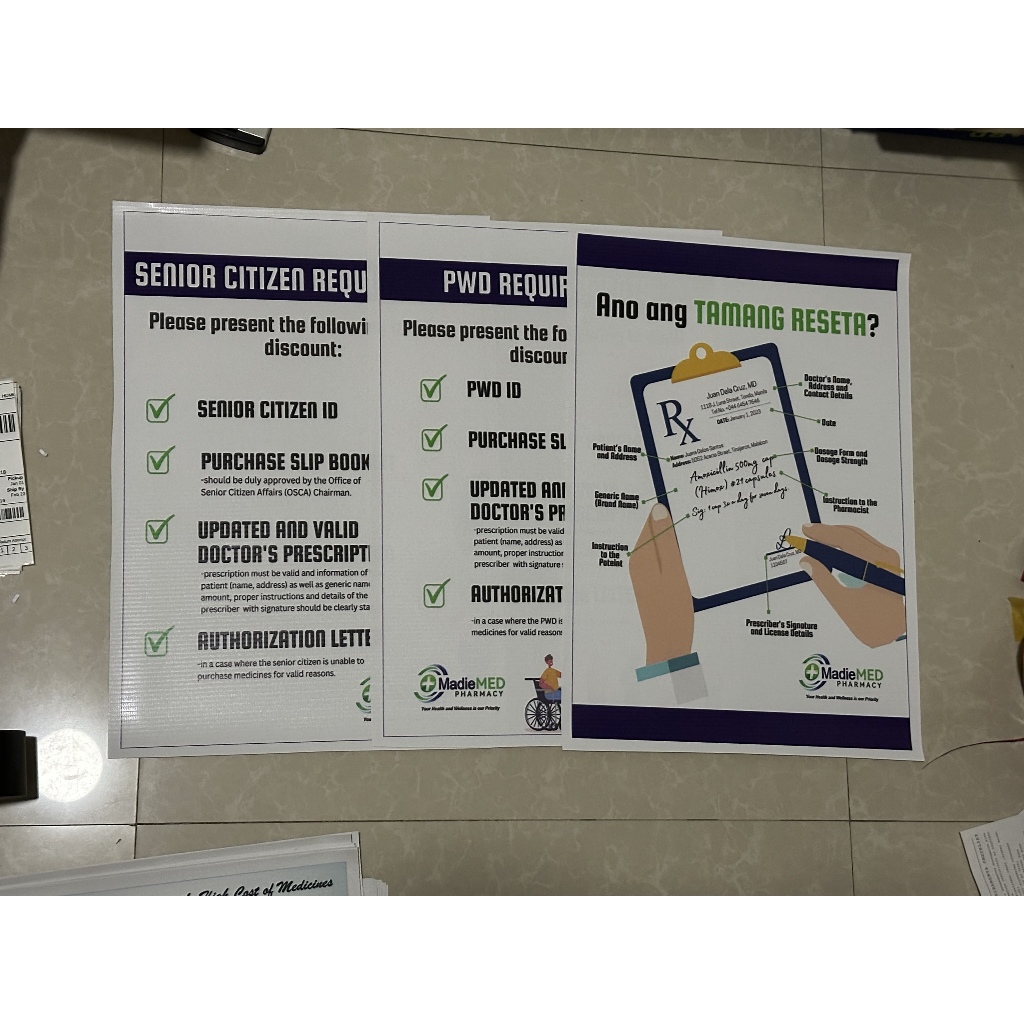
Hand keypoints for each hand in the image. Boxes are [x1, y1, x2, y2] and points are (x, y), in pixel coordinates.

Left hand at [629, 503, 694, 664]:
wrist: (667, 645)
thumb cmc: (673, 611)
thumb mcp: (674, 571)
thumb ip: (666, 541)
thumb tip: (659, 509)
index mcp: (640, 556)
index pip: (652, 521)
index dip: (667, 511)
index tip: (685, 500)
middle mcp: (637, 562)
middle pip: (654, 533)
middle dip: (670, 524)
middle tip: (692, 513)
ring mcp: (643, 574)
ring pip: (660, 546)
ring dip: (674, 540)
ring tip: (693, 534)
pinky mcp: (652, 584)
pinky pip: (662, 560)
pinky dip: (674, 556)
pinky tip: (687, 558)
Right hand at [799, 523, 906, 647]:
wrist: (893, 634)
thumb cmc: (871, 623)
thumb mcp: (842, 601)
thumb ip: (822, 578)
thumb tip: (807, 561)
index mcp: (876, 565)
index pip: (845, 539)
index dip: (823, 532)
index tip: (806, 531)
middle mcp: (885, 557)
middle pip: (853, 534)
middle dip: (828, 532)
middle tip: (808, 532)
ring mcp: (888, 559)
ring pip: (859, 538)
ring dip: (837, 537)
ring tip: (818, 540)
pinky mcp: (887, 564)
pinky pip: (864, 546)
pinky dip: (847, 545)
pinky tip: (834, 549)